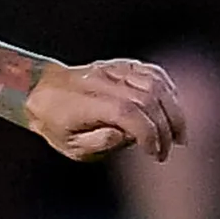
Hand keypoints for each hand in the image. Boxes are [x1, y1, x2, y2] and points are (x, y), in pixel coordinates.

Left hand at [26, 58, 183, 163]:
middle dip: (165, 126)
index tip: (154, 153)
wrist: (41, 90)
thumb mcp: (69, 146)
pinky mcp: (122, 65)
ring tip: (178, 133)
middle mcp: (102, 82)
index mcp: (86, 103)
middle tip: (169, 148)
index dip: (148, 133)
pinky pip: (153, 72)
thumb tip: (127, 136)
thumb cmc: (56, 123)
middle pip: (147, 97)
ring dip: (173, 109)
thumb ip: (98, 143)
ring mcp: (114, 70)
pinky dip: (169, 91)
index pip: (127, 113)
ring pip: (154, 82)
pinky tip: (172, 109)